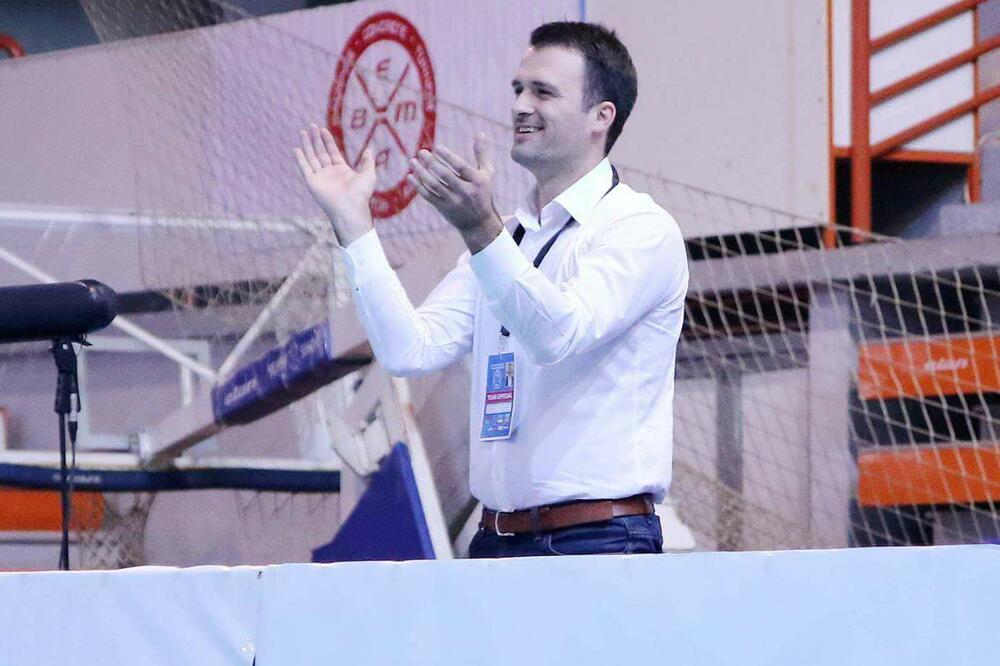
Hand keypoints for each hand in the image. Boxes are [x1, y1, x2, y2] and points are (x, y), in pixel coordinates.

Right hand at [294, 123, 374, 245]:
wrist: (350, 207)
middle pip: (320, 152)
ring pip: (311, 157)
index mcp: (341, 170)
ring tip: (302, 132)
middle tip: (312, 125)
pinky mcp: (312, 183)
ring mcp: (320, 177)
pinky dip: (300, 159)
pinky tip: (297, 148)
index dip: (327, 140)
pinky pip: (305, 168)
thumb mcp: (368, 174)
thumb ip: (367, 161)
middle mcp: (329, 173)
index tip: (323, 129)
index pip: (332, 152)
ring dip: (307, 145)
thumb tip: (369, 149)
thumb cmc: (361, 194)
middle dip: (316, 139)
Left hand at [408, 134, 502, 252]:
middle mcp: (466, 192)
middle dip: (431, 163)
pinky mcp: (444, 209)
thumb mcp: (487, 174)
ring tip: (413, 162)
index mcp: (477, 181)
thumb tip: (481, 133)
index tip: (437, 148)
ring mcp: (454, 201)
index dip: (448, 157)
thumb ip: (482, 154)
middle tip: (421, 152)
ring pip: (434, 186)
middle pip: (445, 176)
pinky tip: (411, 176)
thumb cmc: (482, 193)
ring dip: (421, 173)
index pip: (460, 167)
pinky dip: (418, 186)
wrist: (479, 223)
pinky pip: (428, 196)